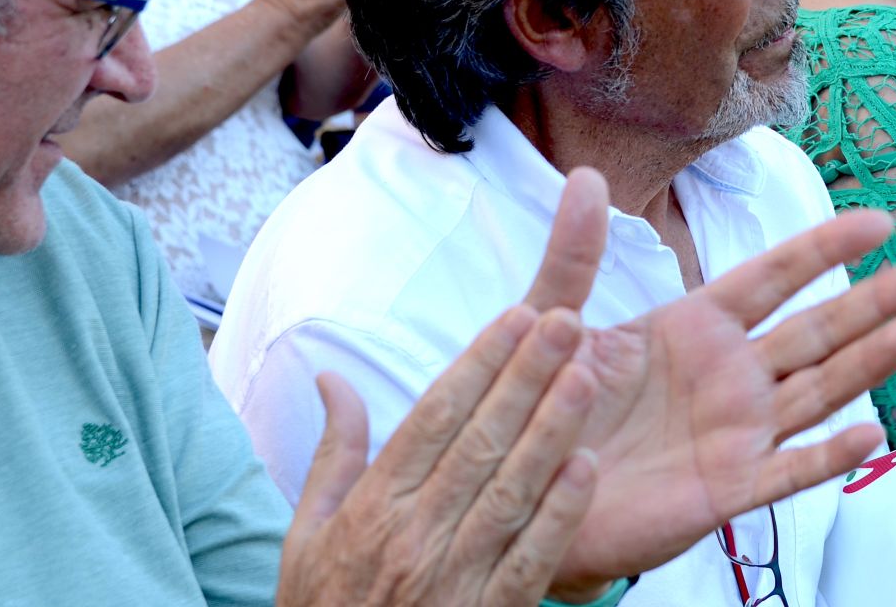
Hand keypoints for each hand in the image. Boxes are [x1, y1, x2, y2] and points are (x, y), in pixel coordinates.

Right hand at [276, 305, 600, 606]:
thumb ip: (334, 452)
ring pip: (509, 491)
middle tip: (566, 322)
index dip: (480, 363)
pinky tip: (588, 470)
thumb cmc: (325, 606)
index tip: (518, 316)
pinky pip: (530, 560)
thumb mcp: (308, 532)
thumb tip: (331, 377)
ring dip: (550, 431)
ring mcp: (454, 577)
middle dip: (525, 377)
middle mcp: (414, 534)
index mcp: (373, 506)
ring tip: (586, 376)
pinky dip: (559, 515)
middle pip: (479, 441)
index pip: (434, 417)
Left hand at [523, 170, 895, 595]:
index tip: (879, 222)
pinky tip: (871, 434)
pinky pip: (787, 471)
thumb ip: (575, 254)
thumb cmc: (543, 406)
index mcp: (693, 327)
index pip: (772, 278)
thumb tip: (582, 173)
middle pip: (816, 331)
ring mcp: (734, 433)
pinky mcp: (725, 491)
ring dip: (867, 364)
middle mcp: (727, 376)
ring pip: (817, 392)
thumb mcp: (552, 321)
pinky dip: (830, 457)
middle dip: (875, 301)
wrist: (521, 492)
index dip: (825, 250)